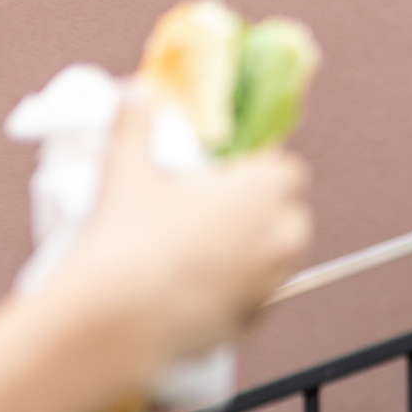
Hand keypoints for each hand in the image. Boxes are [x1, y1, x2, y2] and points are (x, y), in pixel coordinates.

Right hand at [52, 82, 311, 375]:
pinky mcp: (256, 318)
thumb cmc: (129, 239)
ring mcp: (272, 281)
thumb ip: (137, 125)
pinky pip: (261, 294)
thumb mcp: (128, 171)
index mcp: (263, 192)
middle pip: (291, 213)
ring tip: (208, 245)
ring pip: (280, 256)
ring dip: (256, 248)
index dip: (263, 168)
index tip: (232, 172)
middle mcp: (280, 237)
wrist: (120, 316)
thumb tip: (137, 93)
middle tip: (217, 207)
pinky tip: (202, 283)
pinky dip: (242, 287)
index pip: (290, 170)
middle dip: (264, 209)